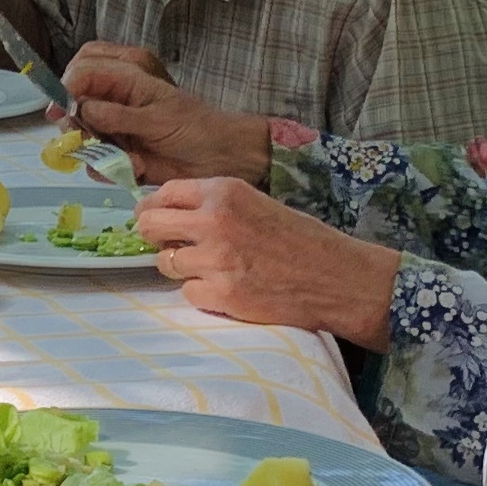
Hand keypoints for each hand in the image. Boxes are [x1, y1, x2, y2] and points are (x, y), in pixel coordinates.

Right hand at [62, 52, 263, 183]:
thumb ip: (117, 114)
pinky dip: (107, 168)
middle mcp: (114, 96)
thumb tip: (82, 110)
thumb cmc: (196, 129)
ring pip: (77, 131)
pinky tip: (135, 167)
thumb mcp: (159, 118)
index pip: (83, 69)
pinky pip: (93, 160)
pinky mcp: (116, 152)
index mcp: (127, 74)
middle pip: (72, 97)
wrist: (220, 160)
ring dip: (93, 147)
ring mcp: (112, 124)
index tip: (60, 112)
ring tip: (124, 156)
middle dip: (74, 119)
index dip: (66, 87)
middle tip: (86, 136)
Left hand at [132, 178, 401, 342]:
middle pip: (150, 226)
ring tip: (212, 268)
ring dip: (182, 268)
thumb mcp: (256, 203)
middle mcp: (215, 220)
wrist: (335, 276)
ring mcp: (216, 259)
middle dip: (154, 237)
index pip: (164, 194)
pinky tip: (227, 288)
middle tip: (168, 245)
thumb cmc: (300, 239)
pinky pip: (187, 293)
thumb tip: (171, 215)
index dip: (153, 208)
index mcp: (224, 191)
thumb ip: (215, 205)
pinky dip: (202, 293)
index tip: (152, 218)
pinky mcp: (222, 293)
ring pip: (165, 262)